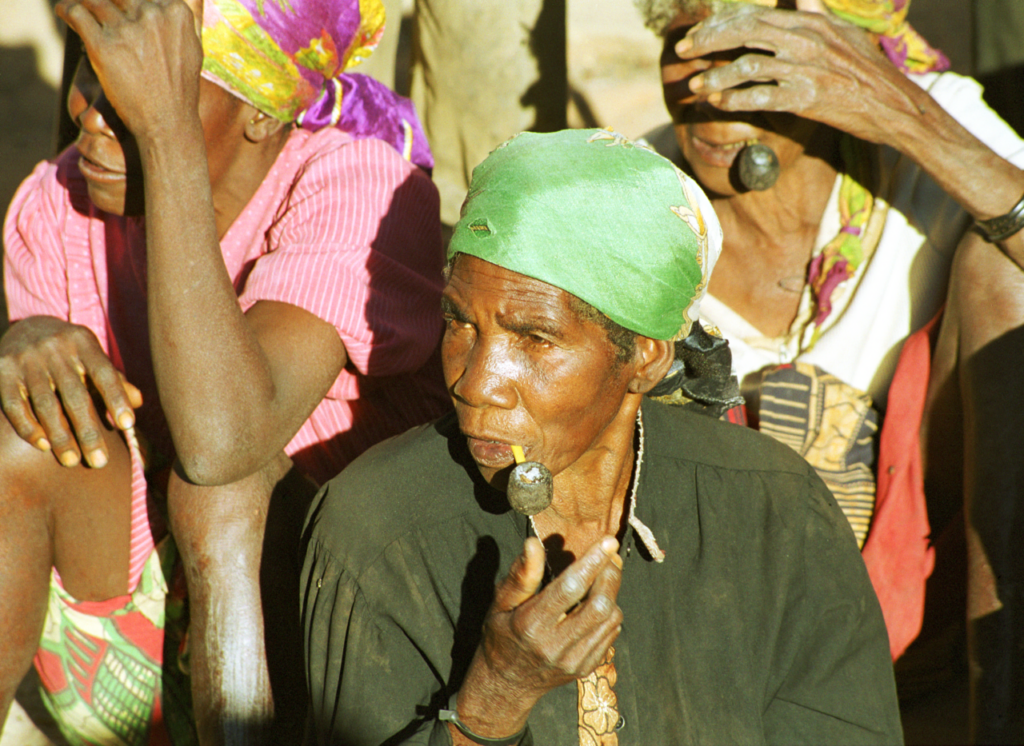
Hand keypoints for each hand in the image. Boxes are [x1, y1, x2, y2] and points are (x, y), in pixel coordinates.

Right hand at [0, 317, 141, 466]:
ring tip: (71, 461)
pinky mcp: (3, 371)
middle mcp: (55, 349)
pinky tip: (43, 445)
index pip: (104, 373)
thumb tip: (138, 402)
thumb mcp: (93, 357)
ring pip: (45, 404)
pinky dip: (28, 426)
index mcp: (83, 342)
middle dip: (88, 431)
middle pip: (75, 395)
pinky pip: (15, 404)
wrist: (26, 327)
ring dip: (60, 436)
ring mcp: (26, 359)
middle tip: (100, 462)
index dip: (117, 398)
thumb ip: (114, 380)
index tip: (128, 425)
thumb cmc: (71, 353)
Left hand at [56, 0, 202, 141]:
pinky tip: (64, 12)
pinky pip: (77, 14)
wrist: (167, 121)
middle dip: (107, 1)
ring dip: (83, 2)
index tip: (121, 6)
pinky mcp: (102, 45)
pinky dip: (67, 10)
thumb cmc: (179, 89)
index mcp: (175, 12)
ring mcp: (126, 30)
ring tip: (77, 5)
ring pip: (95, 0)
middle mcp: (151, 15)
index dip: (129, 2)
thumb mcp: (193, 48)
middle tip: (97, 6)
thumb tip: (177, 4)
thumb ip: (183, 20)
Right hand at [453, 536, 622, 738]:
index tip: (607, 542)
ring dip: (611, 594)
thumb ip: (521, 575)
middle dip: (609, 575)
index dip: (591, 562)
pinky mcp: (585, 669)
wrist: (506, 684)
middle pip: (599, 605)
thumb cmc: (501, 635)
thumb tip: (533, 543)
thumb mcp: (500, 602)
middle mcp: (554, 646)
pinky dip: (609, 613)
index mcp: (530, 624)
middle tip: (608, 557)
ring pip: (610, 619)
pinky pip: (611, 634)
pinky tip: (594, 606)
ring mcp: (573, 661)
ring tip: (600, 580)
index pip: (570, 588)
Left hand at [675, 3, 930, 144]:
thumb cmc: (867, 70)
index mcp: (810, 23)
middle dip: (708, 42)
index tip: (695, 34)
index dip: (719, 24)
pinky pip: (761, 97)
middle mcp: (805, 41)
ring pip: (748, 67)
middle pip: (745, 34)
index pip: (754, 16)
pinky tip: (718, 104)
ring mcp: (805, 69)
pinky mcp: (807, 98)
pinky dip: (735, 100)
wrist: (893, 104)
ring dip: (716, 76)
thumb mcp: (843, 32)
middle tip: (682, 52)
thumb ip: (815, 13)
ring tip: (695, 87)